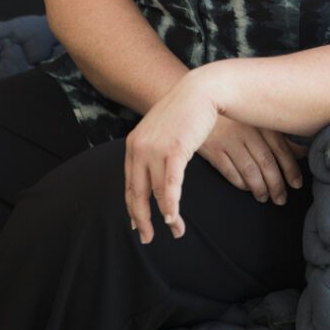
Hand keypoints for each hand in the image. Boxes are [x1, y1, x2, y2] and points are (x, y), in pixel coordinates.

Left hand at [124, 74, 218, 243]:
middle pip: (137, 193)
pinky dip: (172, 203)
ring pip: (157, 192)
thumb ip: (154, 149)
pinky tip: (173, 218)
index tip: (137, 224)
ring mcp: (155, 149)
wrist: (199, 91)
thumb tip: (154, 171)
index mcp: (134, 145)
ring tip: (176, 231)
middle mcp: (139, 148)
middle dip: (142, 220)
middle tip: (147, 238)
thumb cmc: (184, 111)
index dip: (133, 207)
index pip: (130, 184)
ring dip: (167, 215)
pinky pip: (170, 184)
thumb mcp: (161, 131)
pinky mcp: (173, 150)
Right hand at [196, 113, 307, 203]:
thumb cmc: (233, 114)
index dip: (290, 168)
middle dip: (276, 184)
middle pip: (266, 162)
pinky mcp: (213, 150)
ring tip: (264, 197)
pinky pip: (230, 172)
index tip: (296, 183)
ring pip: (249, 171)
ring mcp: (228, 140)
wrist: (197, 101)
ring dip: (259, 188)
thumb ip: (279, 135)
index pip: (280, 148)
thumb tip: (302, 151)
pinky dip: (240, 183)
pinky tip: (246, 188)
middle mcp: (246, 131)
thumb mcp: (256, 119)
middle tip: (281, 199)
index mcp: (259, 121)